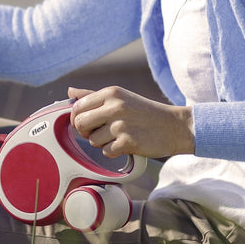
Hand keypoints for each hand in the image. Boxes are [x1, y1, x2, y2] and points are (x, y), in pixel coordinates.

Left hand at [68, 86, 193, 159]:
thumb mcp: (120, 97)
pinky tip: (125, 144)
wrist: (174, 126)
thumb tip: (70, 91)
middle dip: (85, 132)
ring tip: (117, 136)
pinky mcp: (128, 142)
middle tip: (99, 132)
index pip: (77, 107)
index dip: (77, 118)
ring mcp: (121, 124)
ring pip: (92, 140)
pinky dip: (113, 151)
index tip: (87, 123)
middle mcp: (115, 106)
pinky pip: (106, 152)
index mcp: (110, 93)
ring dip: (102, 143)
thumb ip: (92, 95)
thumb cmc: (144, 112)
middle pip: (80, 124)